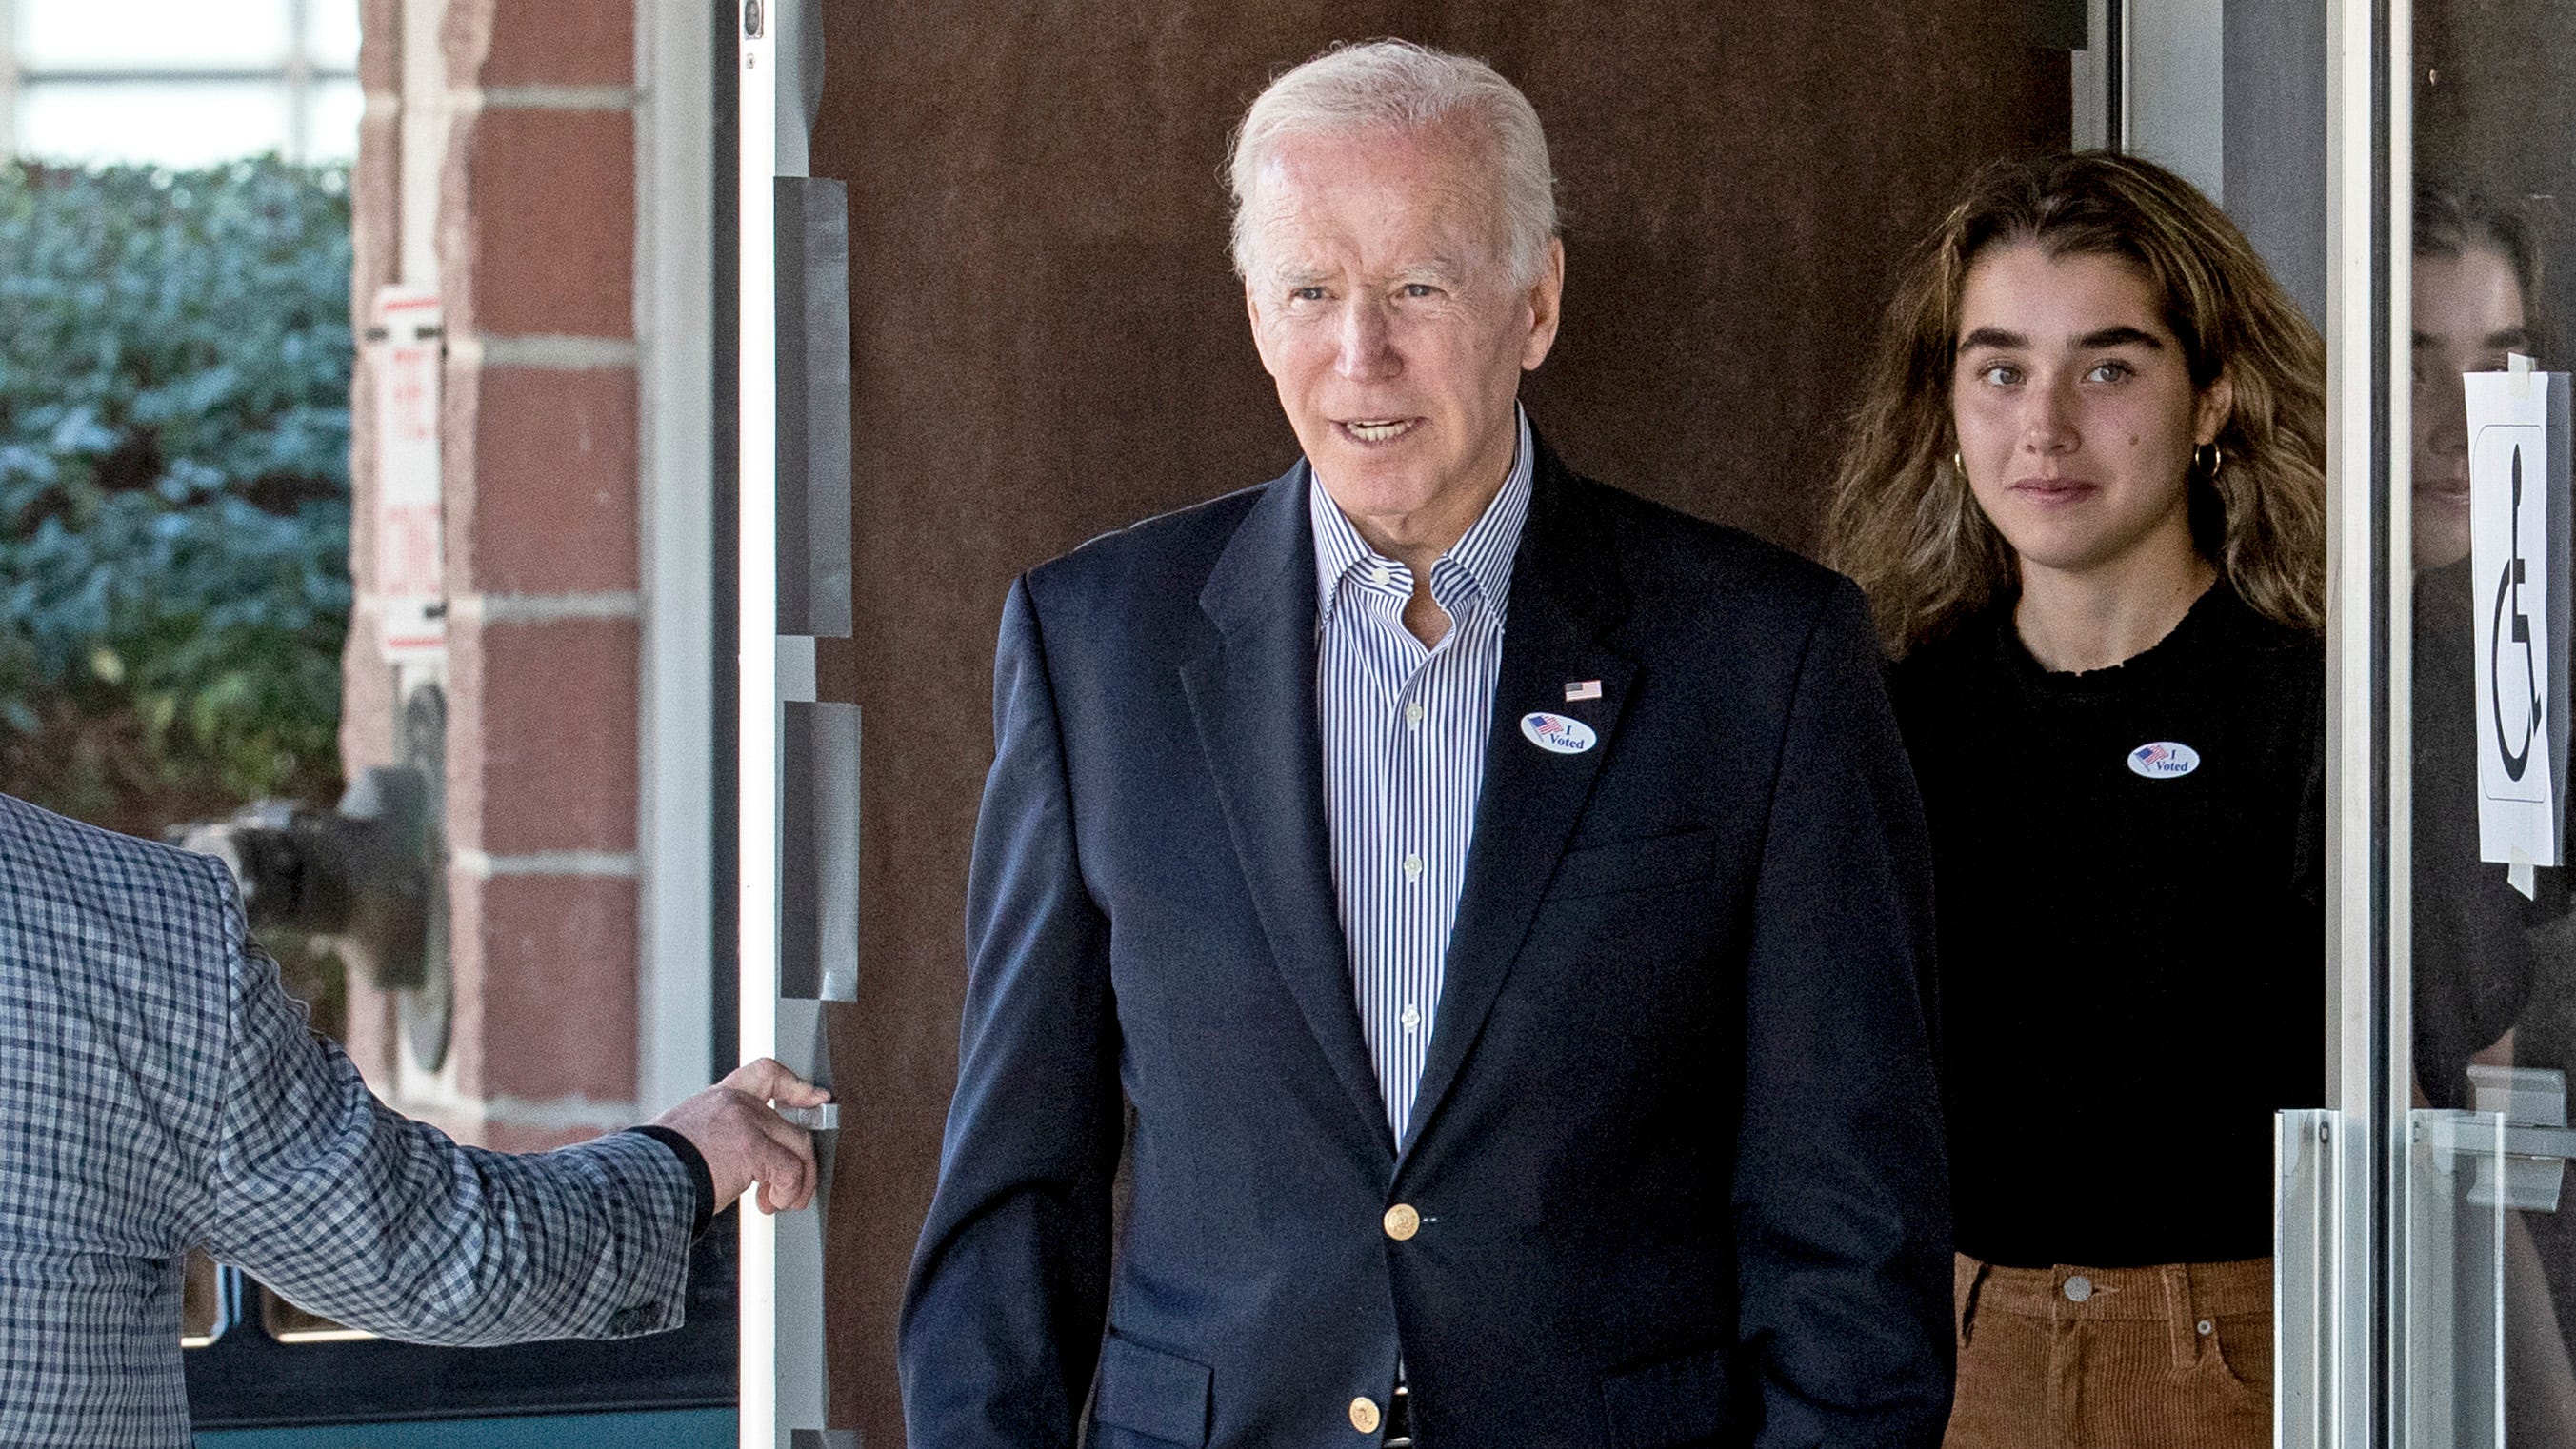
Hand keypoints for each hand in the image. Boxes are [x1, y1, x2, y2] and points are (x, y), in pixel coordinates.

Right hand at [652, 1057, 833, 1214]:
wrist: (639, 1181)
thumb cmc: (655, 1171)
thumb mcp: (688, 1139)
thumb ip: (720, 1137)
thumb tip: (747, 1166)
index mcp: (719, 1099)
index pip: (766, 1072)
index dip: (797, 1086)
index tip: (818, 1098)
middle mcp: (735, 1103)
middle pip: (793, 1127)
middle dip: (800, 1165)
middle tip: (787, 1193)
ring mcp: (745, 1122)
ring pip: (799, 1149)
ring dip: (796, 1184)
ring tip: (778, 1203)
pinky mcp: (752, 1147)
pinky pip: (790, 1171)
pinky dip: (787, 1193)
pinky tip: (769, 1205)